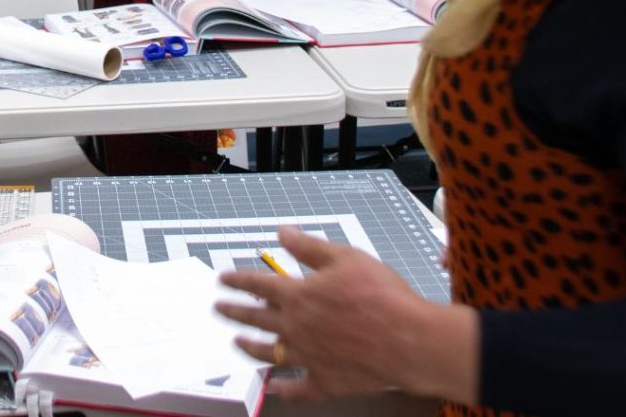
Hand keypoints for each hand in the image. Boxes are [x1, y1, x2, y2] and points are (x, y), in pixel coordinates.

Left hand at [215, 226, 439, 401]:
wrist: (406, 339)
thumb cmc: (380, 295)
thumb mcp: (344, 257)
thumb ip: (309, 247)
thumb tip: (282, 233)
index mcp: (299, 294)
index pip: (259, 284)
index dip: (238, 280)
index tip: (222, 279)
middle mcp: (296, 327)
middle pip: (256, 318)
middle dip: (234, 312)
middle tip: (219, 308)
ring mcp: (307, 358)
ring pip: (269, 354)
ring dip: (250, 347)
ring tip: (236, 342)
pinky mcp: (324, 382)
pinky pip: (296, 390)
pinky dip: (282, 390)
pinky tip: (274, 389)